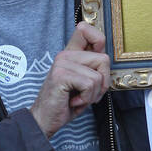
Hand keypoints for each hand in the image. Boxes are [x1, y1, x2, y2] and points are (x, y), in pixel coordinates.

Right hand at [30, 22, 110, 137]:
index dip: (98, 39)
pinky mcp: (61, 74)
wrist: (46, 120)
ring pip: (98, 75)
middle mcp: (66, 54)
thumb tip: (106, 59)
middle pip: (104, 59)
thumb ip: (93, 68)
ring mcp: (62, 63)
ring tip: (79, 98)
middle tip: (87, 93)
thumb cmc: (66, 103)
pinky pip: (90, 84)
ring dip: (93, 93)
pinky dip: (86, 98)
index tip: (96, 61)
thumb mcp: (84, 83)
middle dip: (102, 82)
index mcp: (71, 54)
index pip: (86, 30)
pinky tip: (73, 101)